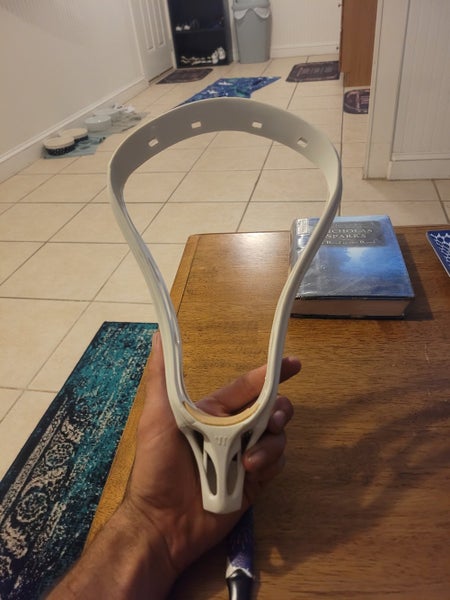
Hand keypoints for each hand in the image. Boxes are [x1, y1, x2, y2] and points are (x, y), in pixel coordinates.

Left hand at [123, 331, 299, 577]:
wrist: (163, 524)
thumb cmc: (157, 467)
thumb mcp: (157, 417)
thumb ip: (162, 376)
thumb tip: (157, 335)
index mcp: (213, 413)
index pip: (249, 387)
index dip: (272, 373)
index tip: (294, 363)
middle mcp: (233, 431)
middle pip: (271, 409)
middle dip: (280, 409)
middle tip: (276, 419)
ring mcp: (245, 457)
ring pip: (277, 436)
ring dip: (270, 443)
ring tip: (249, 460)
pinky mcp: (255, 482)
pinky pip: (276, 463)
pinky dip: (269, 463)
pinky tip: (252, 471)